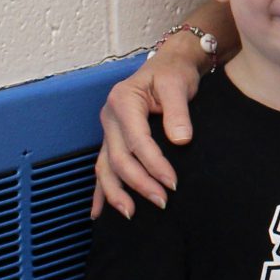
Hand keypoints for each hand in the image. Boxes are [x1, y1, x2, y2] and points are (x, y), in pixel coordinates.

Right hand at [91, 34, 206, 217]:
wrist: (169, 65)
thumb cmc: (174, 73)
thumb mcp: (178, 85)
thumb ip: (178, 112)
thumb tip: (181, 141)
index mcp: (123, 101)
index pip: (137, 140)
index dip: (154, 164)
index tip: (172, 183)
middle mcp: (110, 117)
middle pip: (119, 158)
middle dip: (139, 183)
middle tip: (162, 202)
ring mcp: (108, 130)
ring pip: (105, 167)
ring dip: (116, 193)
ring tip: (130, 214)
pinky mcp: (112, 139)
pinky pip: (103, 167)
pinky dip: (100, 190)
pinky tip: (98, 212)